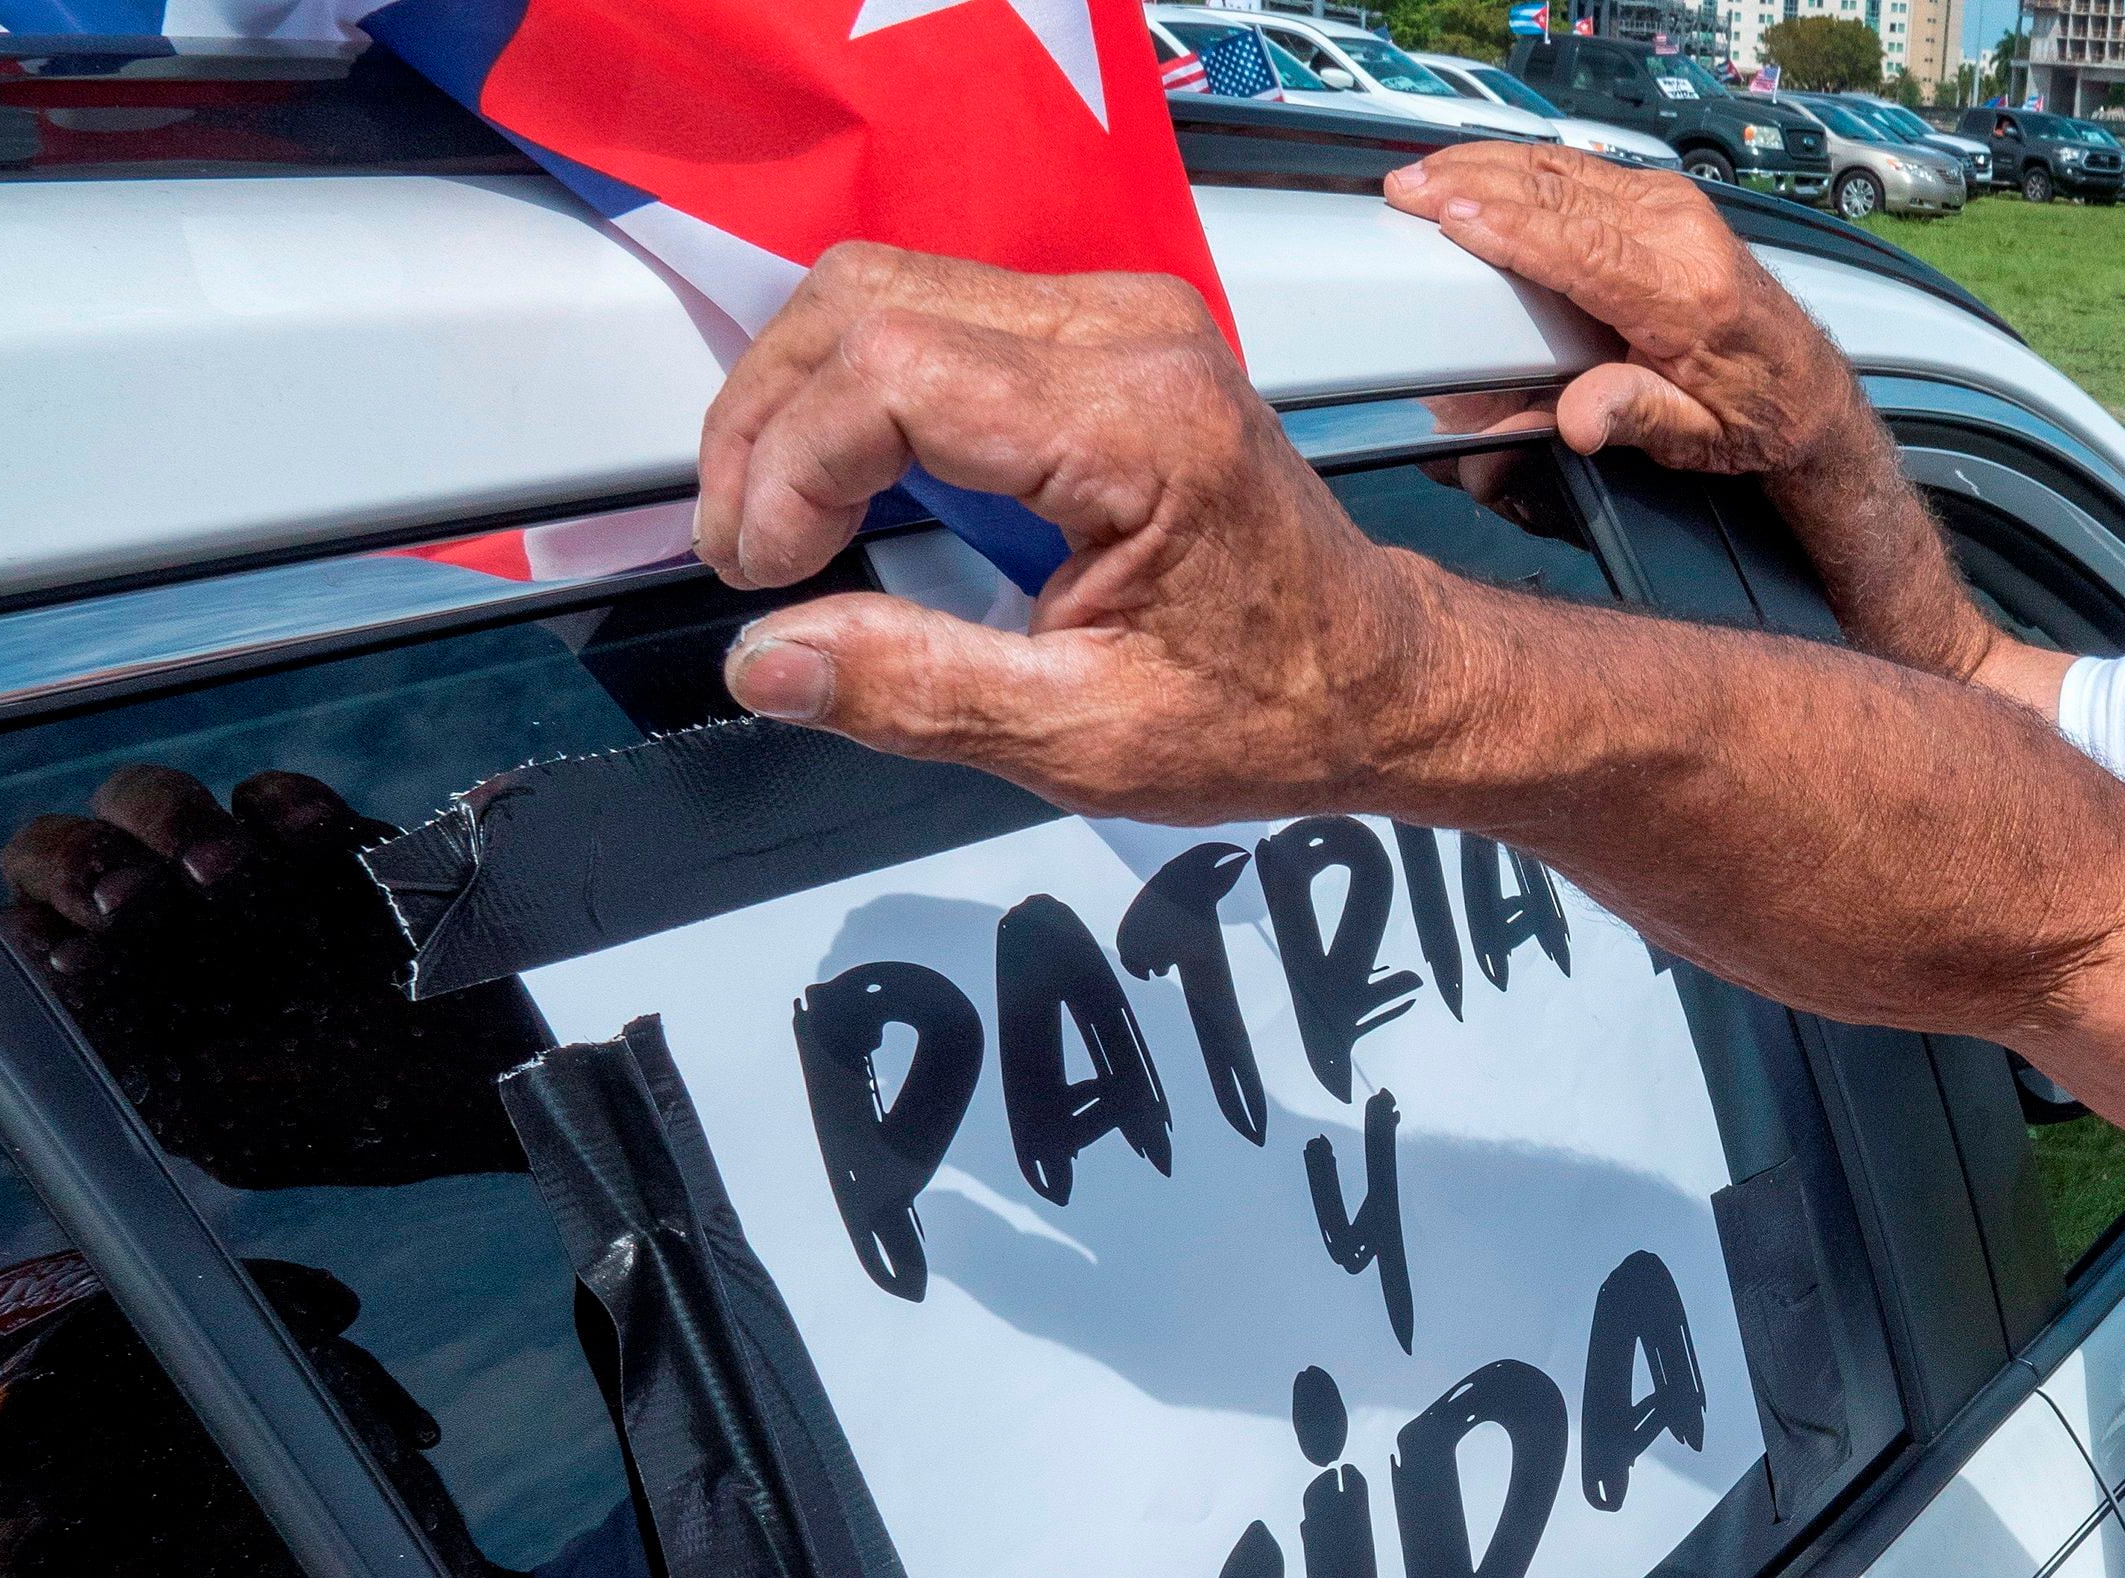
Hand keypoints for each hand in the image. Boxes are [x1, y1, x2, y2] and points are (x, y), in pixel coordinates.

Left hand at [0, 764, 539, 1191]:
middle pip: (64, 850)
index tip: (80, 950)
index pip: (34, 939)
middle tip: (132, 895)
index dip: (40, 926)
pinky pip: (269, 792)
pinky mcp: (327, 845)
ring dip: (165, 818)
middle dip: (80, 859)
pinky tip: (314, 843)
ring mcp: (247, 884)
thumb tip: (60, 964)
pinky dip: (280, 806)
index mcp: (139, 1017)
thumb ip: (134, 1054)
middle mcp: (176, 942)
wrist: (522, 1076)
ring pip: (146, 800)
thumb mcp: (235, 1120)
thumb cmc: (380, 1119)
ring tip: (223, 868)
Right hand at [693, 244, 1446, 815]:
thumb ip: (921, 693)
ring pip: (886, 291)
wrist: (1382, 679)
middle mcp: (1133, 336)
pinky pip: (933, 316)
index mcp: (1144, 426)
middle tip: (742, 550)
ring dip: (798, 400)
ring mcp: (1119, 318)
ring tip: (776, 528)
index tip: (765, 573)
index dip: (791, 465)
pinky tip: (839, 489)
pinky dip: (855, 392)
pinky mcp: (1102, 334)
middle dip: (767, 421)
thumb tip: (769, 661)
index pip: (897, 374)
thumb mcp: (1091, 739)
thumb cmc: (1275, 709)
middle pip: (869, 300)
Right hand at [1381, 145, 1872, 480]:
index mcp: (1687, 293)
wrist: (1808, 392)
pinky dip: (1520, 168)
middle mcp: (1681, 234)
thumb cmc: (1752, 418)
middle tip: (1403, 190)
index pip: (1580, 245)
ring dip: (1486, 167)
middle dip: (1473, 185)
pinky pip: (1579, 170)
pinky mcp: (1664, 199)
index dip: (1507, 228)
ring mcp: (1673, 207)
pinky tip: (1475, 171)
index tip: (1444, 215)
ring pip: (1563, 169)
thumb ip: (1637, 417)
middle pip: (1559, 192)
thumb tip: (1579, 420)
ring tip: (1420, 174)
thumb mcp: (1698, 439)